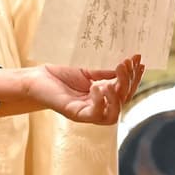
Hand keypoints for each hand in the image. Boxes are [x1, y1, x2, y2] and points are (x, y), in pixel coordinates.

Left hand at [27, 54, 143, 124]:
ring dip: (118, 97)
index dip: (134, 76)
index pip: (126, 89)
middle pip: (124, 100)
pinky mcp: (75, 114)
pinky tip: (97, 87)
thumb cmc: (60, 74)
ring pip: (113, 116)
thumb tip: (128, 63)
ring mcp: (87, 112)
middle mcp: (98, 105)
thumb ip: (106, 71)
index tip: (138, 59)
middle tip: (126, 63)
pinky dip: (100, 102)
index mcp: (103, 94)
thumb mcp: (87, 69)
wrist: (36, 78)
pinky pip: (94, 115)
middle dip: (129, 82)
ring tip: (114, 79)